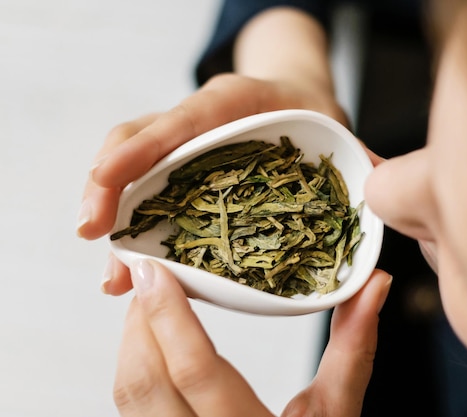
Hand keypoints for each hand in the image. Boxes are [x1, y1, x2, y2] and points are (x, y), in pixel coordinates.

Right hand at [77, 74, 346, 294]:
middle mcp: (194, 125)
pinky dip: (131, 233)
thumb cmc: (310, 122)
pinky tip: (126, 270)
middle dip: (106, 185)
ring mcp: (179, 151)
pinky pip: (144, 197)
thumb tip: (376, 186)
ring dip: (110, 217)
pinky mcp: (176, 178)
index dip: (141, 148)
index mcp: (232, 104)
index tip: (105, 178)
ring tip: (110, 273)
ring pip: (129, 172)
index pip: (179, 121)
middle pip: (134, 143)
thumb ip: (353, 157)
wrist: (294, 108)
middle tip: (90, 231)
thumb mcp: (334, 134)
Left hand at [113, 259, 391, 415]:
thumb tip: (374, 285)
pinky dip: (136, 367)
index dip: (167, 314)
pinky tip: (152, 345)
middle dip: (140, 320)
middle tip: (151, 277)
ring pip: (129, 395)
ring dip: (133, 341)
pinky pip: (132, 407)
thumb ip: (352, 350)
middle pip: (143, 381)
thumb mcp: (336, 416)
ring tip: (151, 303)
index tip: (155, 270)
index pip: (194, 372)